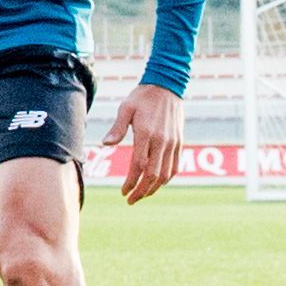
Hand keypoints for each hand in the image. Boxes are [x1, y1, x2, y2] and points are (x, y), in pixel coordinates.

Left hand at [105, 82, 186, 203]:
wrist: (167, 85)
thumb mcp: (126, 108)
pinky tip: (157, 183)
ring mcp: (173, 142)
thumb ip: (117, 128)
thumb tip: (105, 145)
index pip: (139, 165)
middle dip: (141, 191)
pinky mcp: (180, 142)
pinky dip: (166, 178)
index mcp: (146, 133)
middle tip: (130, 200)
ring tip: (142, 195)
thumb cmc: (142, 97)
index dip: (131, 182)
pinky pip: (175, 166)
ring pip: (166, 174)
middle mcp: (162, 140)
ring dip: (154, 188)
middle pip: (153, 174)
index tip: (123, 191)